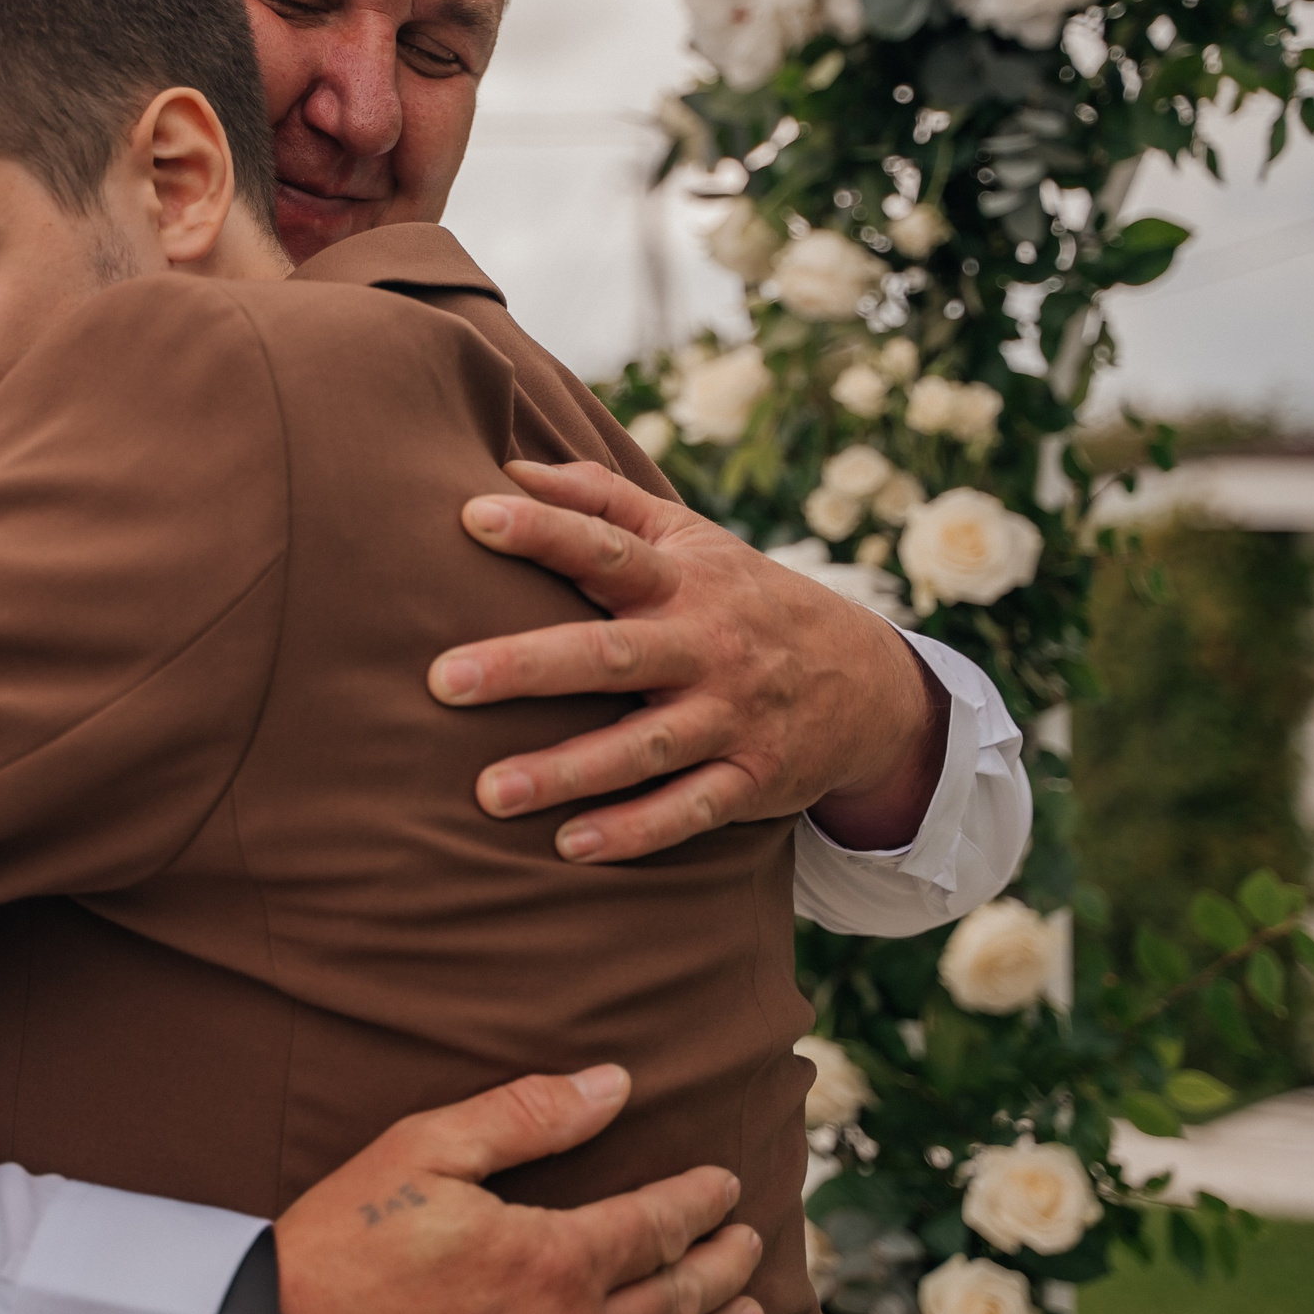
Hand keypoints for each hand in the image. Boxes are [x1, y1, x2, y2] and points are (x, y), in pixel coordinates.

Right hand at [276, 1065, 761, 1313]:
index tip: (726, 1181)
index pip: (655, 1226)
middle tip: (750, 1242)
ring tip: (751, 1309)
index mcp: (550, 1259)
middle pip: (675, 1298)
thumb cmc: (352, 1234)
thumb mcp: (429, 1147)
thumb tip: (615, 1084)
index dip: (699, 1200)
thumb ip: (527, 1114)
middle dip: (721, 1267)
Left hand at [430, 460, 947, 862]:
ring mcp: (731, 716)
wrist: (869, 680)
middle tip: (443, 680)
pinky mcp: (753, 780)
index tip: (472, 517)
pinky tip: (570, 846)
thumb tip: (508, 466)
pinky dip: (635, 831)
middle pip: (610, 655)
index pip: (607, 549)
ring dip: (567, 770)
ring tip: (487, 792)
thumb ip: (601, 500)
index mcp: (681, 581)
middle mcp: (704, 646)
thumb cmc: (740, 598)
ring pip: (644, 746)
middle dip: (527, 666)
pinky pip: (690, 810)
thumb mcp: (688, 538)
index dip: (543, 530)